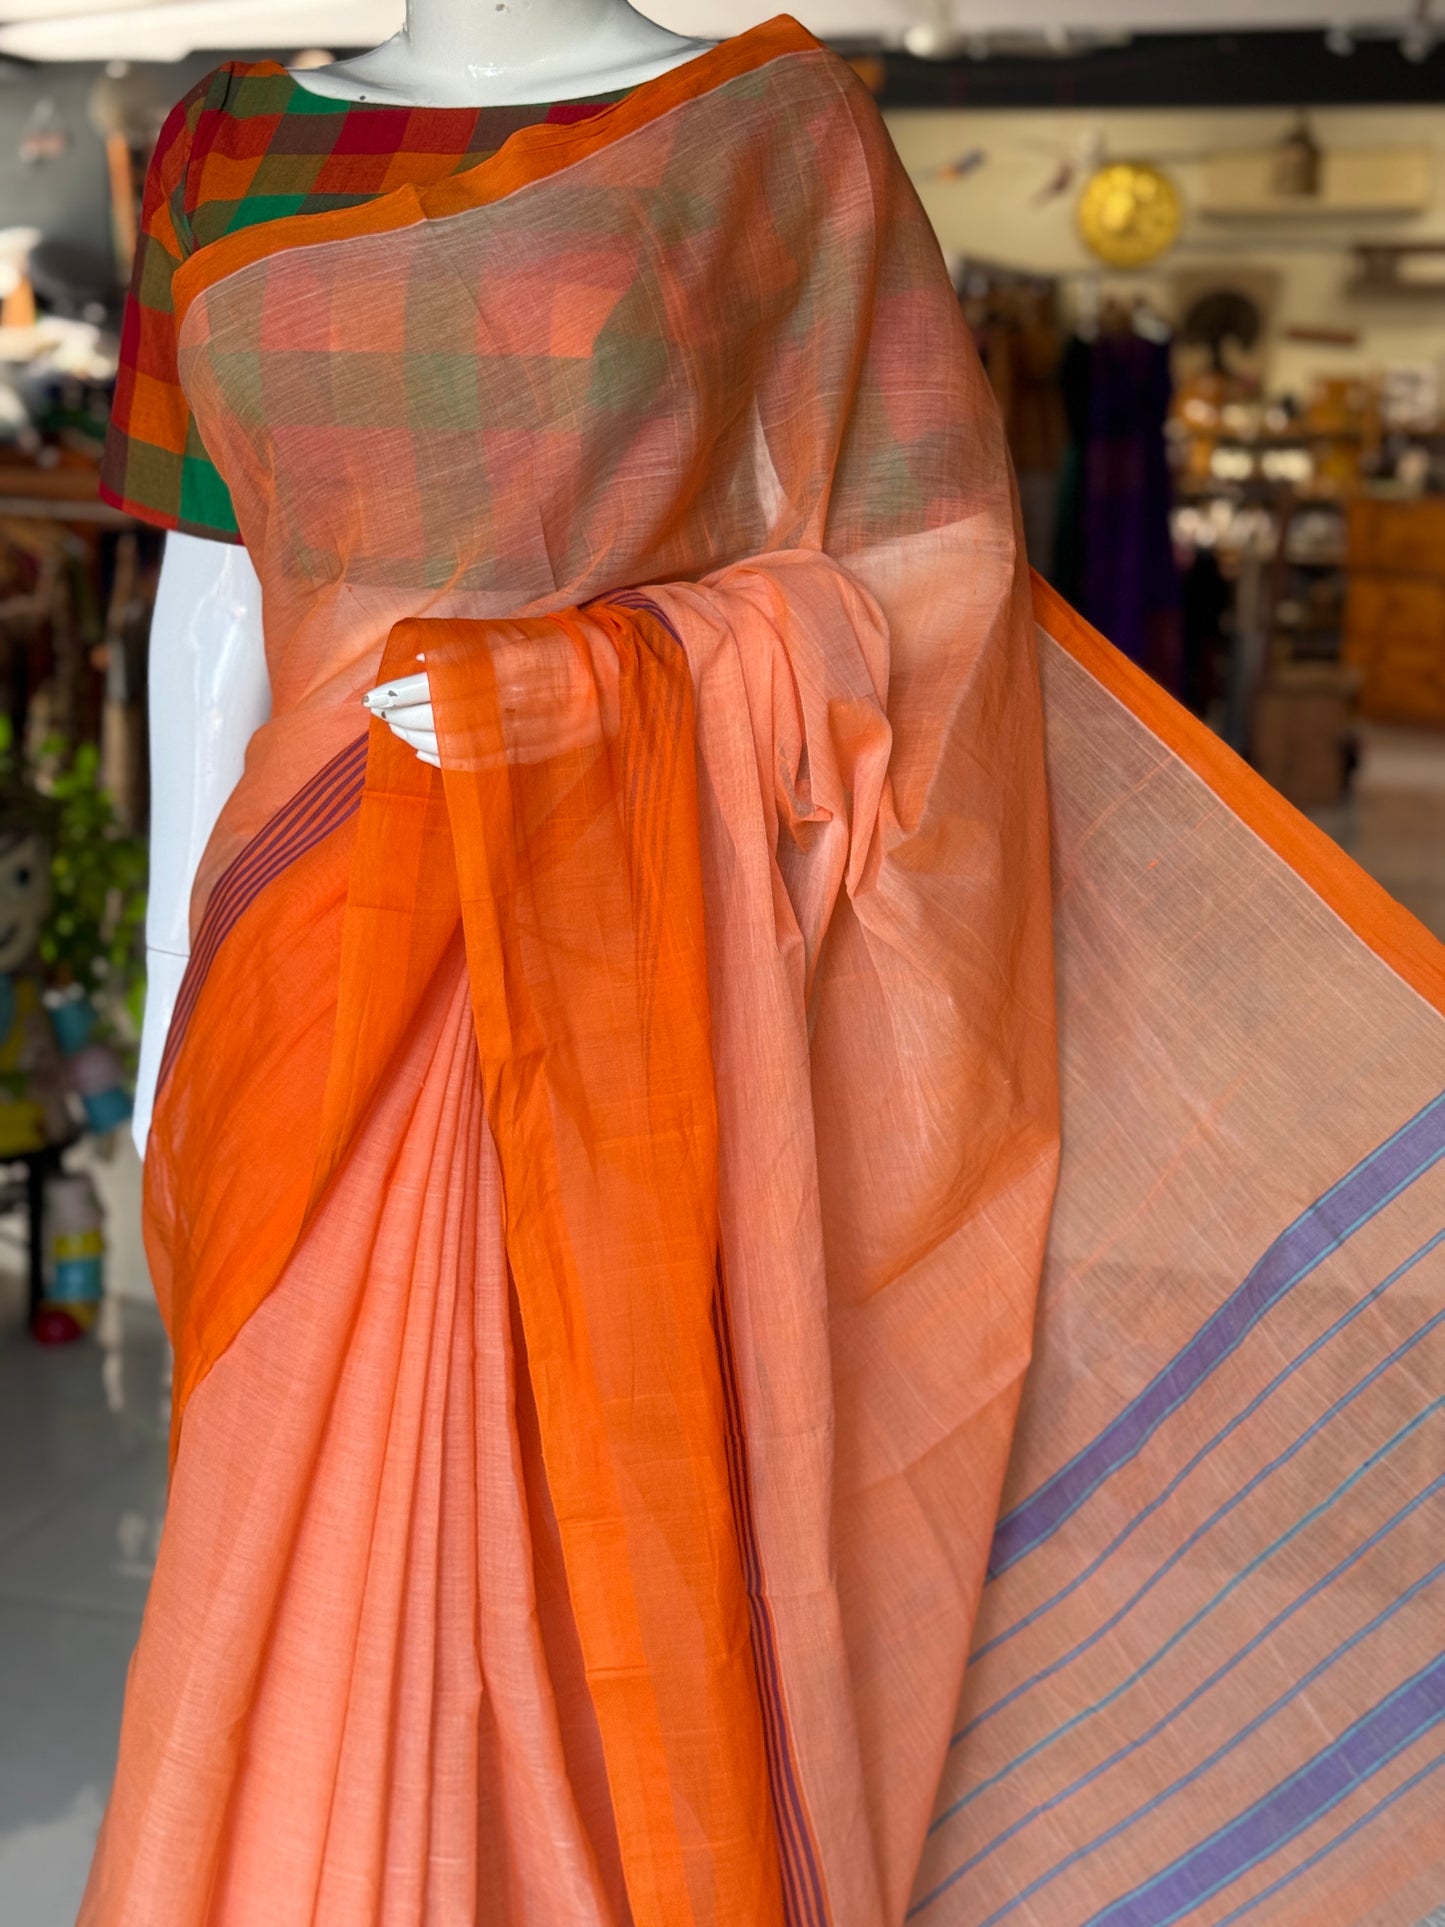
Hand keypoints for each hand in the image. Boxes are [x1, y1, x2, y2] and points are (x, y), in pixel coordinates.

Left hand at [361, 641, 607, 766]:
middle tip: (379, 710)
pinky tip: (422, 752)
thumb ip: (466, 650)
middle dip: (403, 716)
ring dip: (417, 738)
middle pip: (441, 717)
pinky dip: (442, 759)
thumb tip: (416, 660)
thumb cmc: (553, 650)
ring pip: (454, 743)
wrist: (608, 677)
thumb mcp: (510, 638)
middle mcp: (512, 702)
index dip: (404, 692)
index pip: (440, 685)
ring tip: (395, 728)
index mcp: (507, 668)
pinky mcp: (525, 751)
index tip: (377, 693)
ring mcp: (520, 730)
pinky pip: (474, 763)